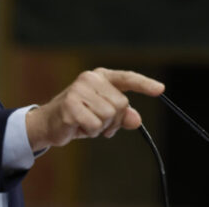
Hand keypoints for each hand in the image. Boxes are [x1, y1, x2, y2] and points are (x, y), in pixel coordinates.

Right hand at [25, 67, 164, 150]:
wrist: (48, 123)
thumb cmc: (78, 116)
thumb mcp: (103, 115)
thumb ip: (121, 115)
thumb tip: (136, 119)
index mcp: (100, 77)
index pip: (126, 78)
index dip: (144, 84)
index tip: (161, 89)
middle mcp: (89, 79)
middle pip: (120, 104)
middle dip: (113, 120)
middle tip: (97, 123)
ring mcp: (78, 90)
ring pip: (108, 116)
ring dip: (99, 127)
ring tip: (85, 123)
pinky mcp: (70, 104)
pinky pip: (94, 124)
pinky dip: (88, 131)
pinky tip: (76, 126)